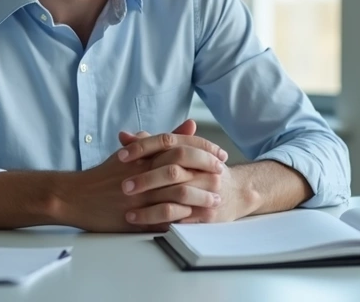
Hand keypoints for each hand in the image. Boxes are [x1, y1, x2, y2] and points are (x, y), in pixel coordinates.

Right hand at [53, 121, 227, 232]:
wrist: (76, 196)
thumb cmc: (107, 173)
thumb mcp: (135, 151)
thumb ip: (165, 138)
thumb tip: (191, 124)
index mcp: (144, 154)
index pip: (182, 146)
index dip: (205, 150)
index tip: (220, 155)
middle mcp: (143, 172)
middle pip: (183, 168)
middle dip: (206, 172)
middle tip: (222, 176)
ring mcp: (140, 195)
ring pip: (177, 195)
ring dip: (200, 198)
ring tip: (214, 201)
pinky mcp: (136, 217)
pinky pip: (164, 218)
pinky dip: (182, 219)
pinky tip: (197, 220)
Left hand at [117, 125, 255, 225]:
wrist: (238, 191)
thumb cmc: (201, 172)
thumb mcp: (181, 154)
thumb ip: (152, 146)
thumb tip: (123, 136)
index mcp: (194, 149)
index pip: (167, 141)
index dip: (143, 147)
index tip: (121, 155)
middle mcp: (203, 167)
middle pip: (172, 169)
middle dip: (145, 178)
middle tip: (123, 185)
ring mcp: (207, 189)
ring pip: (176, 195)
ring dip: (150, 205)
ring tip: (127, 211)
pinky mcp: (208, 211)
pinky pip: (181, 217)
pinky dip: (159, 220)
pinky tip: (141, 222)